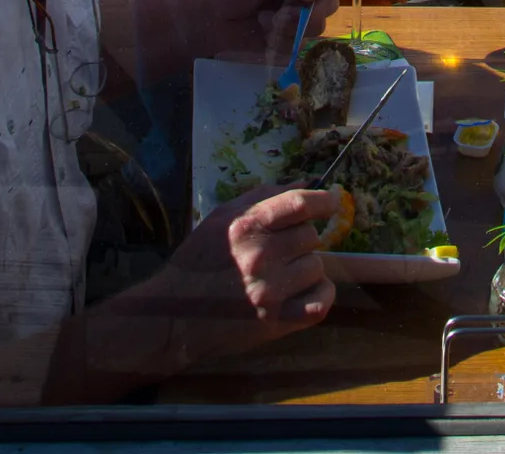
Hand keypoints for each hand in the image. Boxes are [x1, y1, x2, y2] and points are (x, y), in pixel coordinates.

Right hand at [162, 185, 337, 326]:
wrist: (173, 315)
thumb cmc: (197, 260)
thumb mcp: (222, 217)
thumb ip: (263, 196)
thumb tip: (305, 182)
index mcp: (246, 227)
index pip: (300, 205)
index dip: (323, 201)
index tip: (331, 203)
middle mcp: (260, 257)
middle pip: (311, 236)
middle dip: (303, 238)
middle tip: (285, 248)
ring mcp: (269, 292)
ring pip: (316, 267)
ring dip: (306, 267)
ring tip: (285, 272)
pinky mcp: (274, 322)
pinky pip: (320, 304)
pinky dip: (320, 294)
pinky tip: (306, 290)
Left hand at [187, 0, 350, 61]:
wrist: (211, 17)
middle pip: (332, 0)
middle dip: (311, 8)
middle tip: (286, 10)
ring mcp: (302, 18)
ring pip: (318, 25)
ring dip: (291, 24)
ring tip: (266, 20)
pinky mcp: (292, 41)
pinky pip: (301, 44)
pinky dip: (281, 38)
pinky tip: (264, 31)